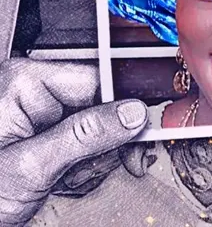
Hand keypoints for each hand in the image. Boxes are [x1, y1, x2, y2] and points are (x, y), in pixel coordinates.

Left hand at [0, 59, 147, 225]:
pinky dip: (84, 166)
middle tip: (86, 170)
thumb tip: (132, 113)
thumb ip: (85, 135)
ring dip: (91, 160)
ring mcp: (42, 113)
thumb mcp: (31, 166)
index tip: (138, 132)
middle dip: (102, 144)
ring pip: (99, 128)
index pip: (97, 80)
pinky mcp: (48, 132)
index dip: (120, 109)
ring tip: (64, 179)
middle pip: (102, 105)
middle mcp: (36, 91)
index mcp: (27, 82)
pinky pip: (87, 142)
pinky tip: (64, 178)